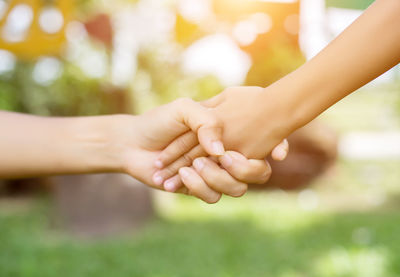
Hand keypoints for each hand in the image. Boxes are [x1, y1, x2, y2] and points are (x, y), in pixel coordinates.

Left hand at [153, 87, 289, 191]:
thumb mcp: (185, 109)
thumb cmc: (160, 121)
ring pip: (236, 189)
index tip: (274, 149)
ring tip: (193, 164)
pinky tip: (181, 174)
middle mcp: (226, 157)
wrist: (134, 141)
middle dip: (245, 169)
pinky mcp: (199, 189)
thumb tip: (221, 150)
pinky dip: (198, 186)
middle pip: (257, 174)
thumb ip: (206, 121)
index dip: (276, 147)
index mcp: (229, 135)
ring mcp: (214, 175)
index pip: (263, 144)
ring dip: (217, 177)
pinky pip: (212, 197)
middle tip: (225, 157)